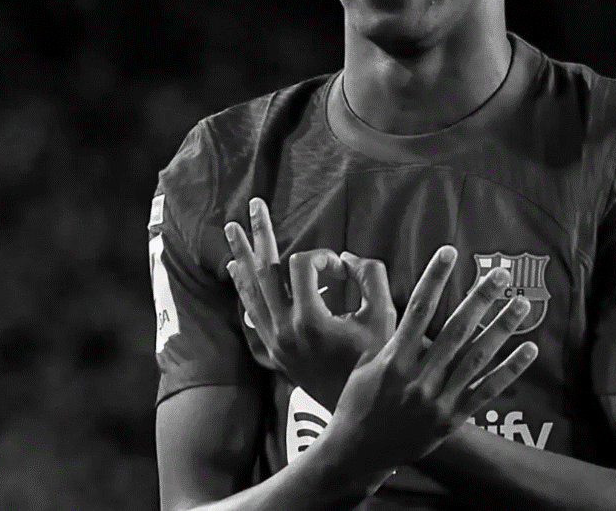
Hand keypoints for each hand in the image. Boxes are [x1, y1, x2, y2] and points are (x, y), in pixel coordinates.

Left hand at [225, 197, 394, 408]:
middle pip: (263, 270)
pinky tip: (237, 273)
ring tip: (232, 231)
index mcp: (308, 320)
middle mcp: (284, 330)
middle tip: (253, 205)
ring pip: (251, 291)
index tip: (344, 271)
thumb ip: (370, 276)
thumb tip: (347, 257)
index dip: (323, 257)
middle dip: (260, 235)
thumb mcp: (384, 315)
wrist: (362, 410)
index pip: (301, 265)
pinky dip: (244, 289)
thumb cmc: (377, 362)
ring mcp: (275, 342)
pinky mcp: (275, 351)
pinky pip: (252, 312)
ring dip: (243, 258)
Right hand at [322, 245, 538, 473]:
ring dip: (501, 328)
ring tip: (522, 302)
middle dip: (480, 298)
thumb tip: (405, 308)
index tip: (449, 252)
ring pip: (477, 357)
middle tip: (500, 273)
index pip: (417, 309)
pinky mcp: (452, 418)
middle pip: (456, 330)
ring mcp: (438, 400)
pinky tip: (529, 349)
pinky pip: (487, 391)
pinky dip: (511, 370)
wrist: (358, 453)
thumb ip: (387, 338)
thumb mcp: (364, 365)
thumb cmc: (357, 403)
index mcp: (393, 360)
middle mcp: (418, 378)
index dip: (434, 278)